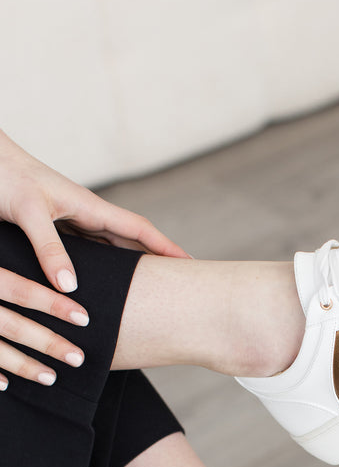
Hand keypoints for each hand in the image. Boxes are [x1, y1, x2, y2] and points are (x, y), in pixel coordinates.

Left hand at [0, 129, 189, 388]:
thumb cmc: (1, 176)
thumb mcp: (27, 212)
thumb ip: (48, 248)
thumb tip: (71, 287)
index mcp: (88, 206)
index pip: (139, 230)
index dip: (166, 248)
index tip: (192, 265)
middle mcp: (83, 213)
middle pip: (130, 242)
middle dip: (156, 260)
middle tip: (180, 284)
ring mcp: (68, 220)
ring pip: (108, 249)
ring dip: (128, 266)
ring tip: (146, 290)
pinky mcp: (51, 226)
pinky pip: (84, 252)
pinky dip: (98, 269)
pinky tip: (97, 286)